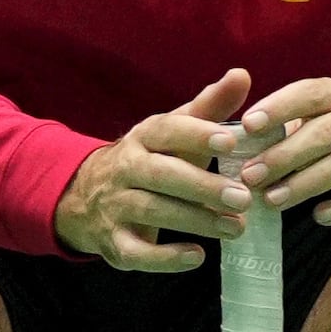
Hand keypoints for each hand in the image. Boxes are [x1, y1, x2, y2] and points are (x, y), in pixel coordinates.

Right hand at [53, 69, 256, 270]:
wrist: (87, 195)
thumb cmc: (153, 158)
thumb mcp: (176, 131)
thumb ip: (211, 107)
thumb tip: (242, 74)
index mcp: (143, 137)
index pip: (168, 130)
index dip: (197, 134)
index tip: (232, 140)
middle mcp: (125, 168)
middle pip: (162, 175)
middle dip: (203, 186)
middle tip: (243, 198)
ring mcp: (115, 205)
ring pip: (152, 210)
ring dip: (196, 221)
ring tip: (236, 227)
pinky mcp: (114, 242)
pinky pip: (136, 252)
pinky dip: (165, 258)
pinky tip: (197, 256)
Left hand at [230, 75, 330, 225]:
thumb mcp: (320, 121)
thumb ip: (285, 127)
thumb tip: (239, 141)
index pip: (311, 93)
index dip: (280, 106)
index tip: (248, 125)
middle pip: (326, 132)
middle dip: (285, 155)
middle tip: (250, 176)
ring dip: (306, 183)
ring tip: (272, 201)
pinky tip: (319, 216)